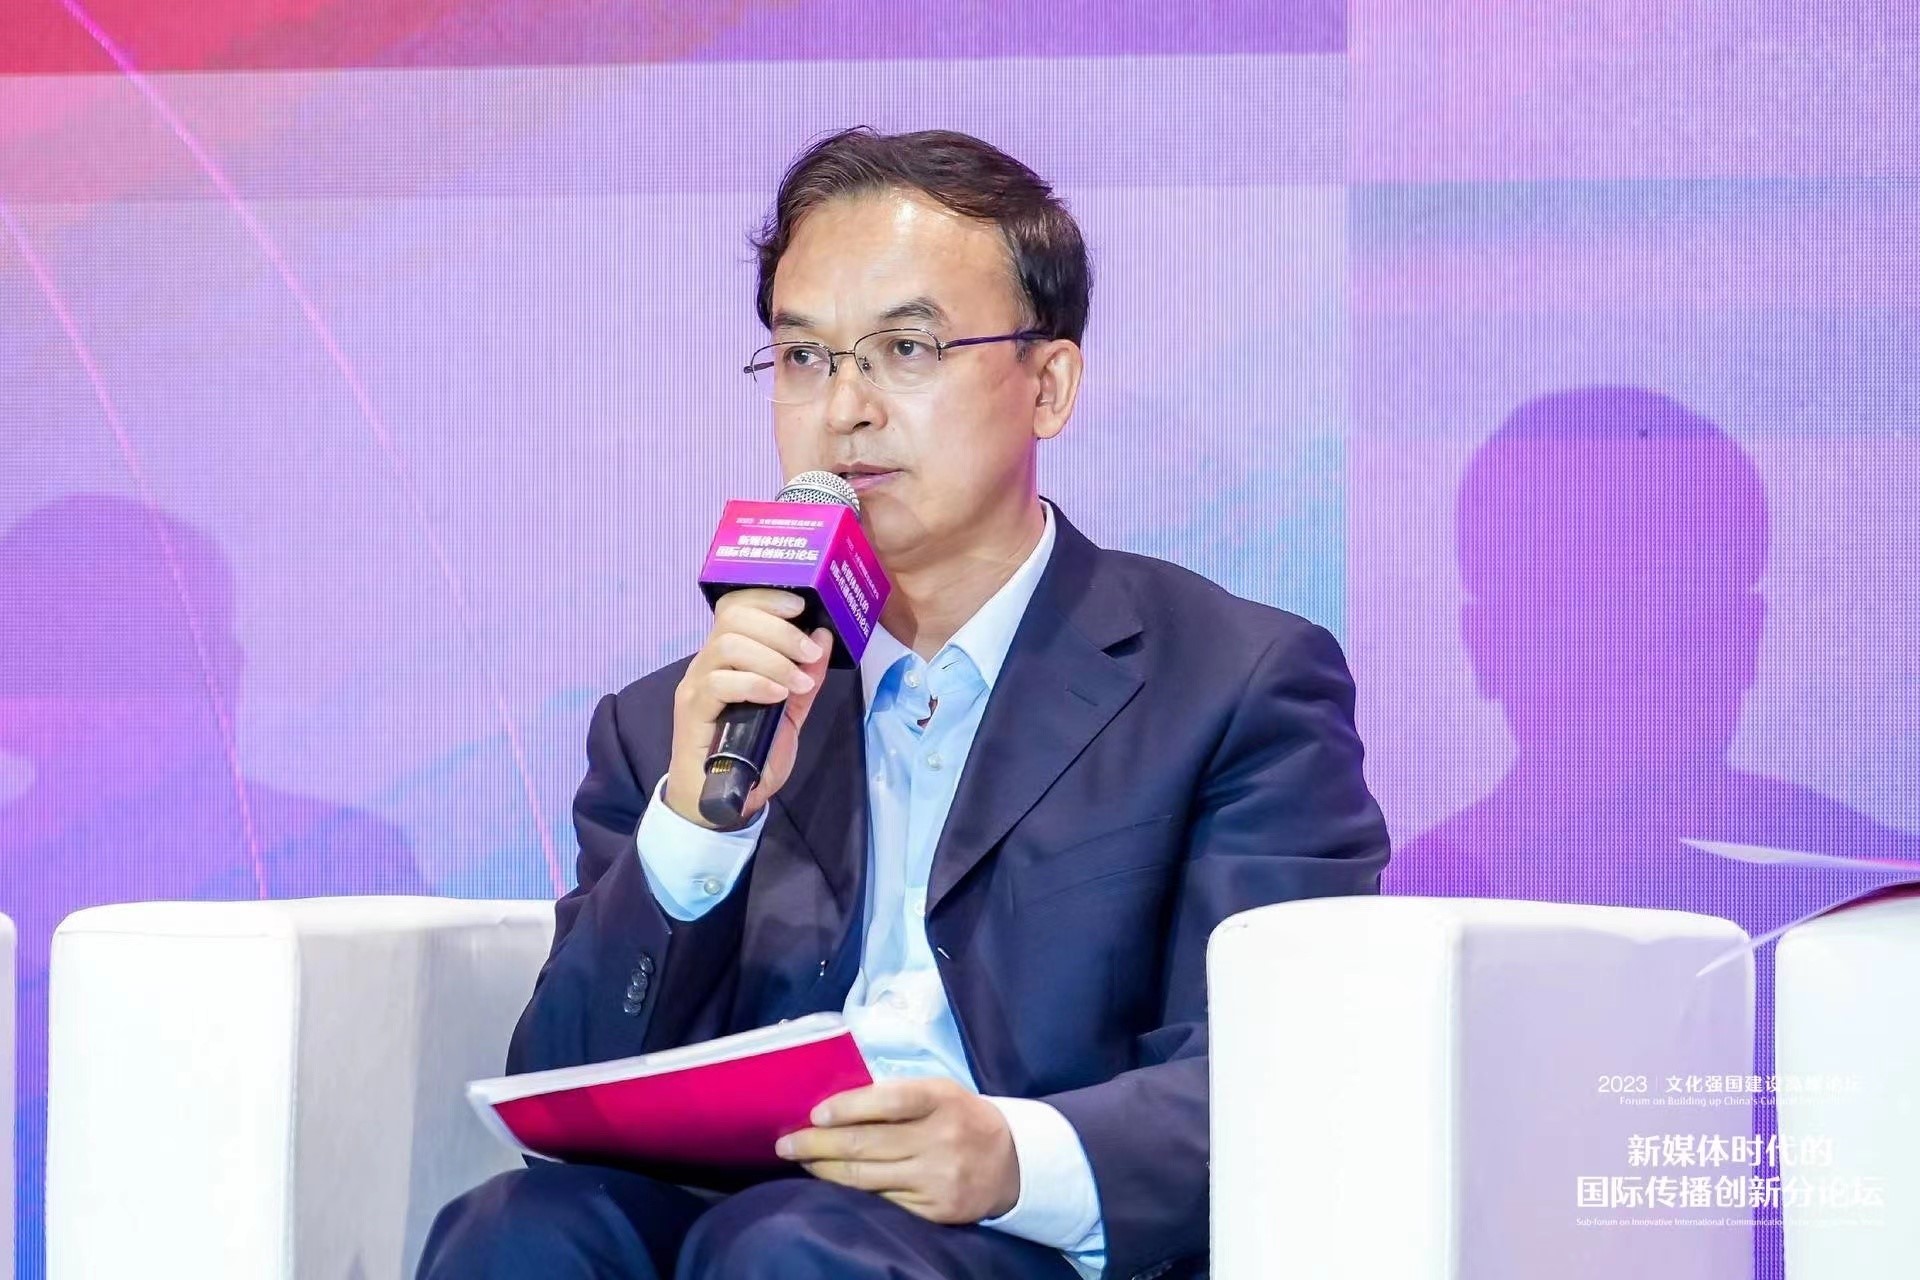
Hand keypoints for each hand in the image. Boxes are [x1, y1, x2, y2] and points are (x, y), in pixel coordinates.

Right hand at [664, 589, 832, 827]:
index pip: (737, 605)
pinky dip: (755, 683)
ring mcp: (697, 684)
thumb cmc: (751, 752)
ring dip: (772, 658)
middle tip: (809, 652)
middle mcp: (708, 662)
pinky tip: (777, 695)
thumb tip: (824, 636)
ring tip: (797, 681)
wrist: (719, 800)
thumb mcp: (790, 711)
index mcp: (729, 654)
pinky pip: (720, 683)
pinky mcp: (692, 710)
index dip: (766, 597)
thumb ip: (806, 676)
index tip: (801, 606)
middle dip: (780, 629)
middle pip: (735, 618)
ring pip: (728, 645)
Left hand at [774, 1078, 1020, 1223]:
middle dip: (818, 1144)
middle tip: (786, 1143)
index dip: (849, 1107)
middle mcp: (940, 1139)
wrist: (1011, 1162)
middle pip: (867, 1144)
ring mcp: (937, 1179)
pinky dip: (852, 1191)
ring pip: (866, 1177)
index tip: (815, 1113)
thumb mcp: (939, 1092)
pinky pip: (882, 1200)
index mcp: (941, 1100)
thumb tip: (835, 1105)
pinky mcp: (934, 1210)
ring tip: (801, 1161)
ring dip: (825, 1169)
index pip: (889, 1101)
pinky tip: (833, 1181)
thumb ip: (897, 1095)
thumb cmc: (960, 1117)